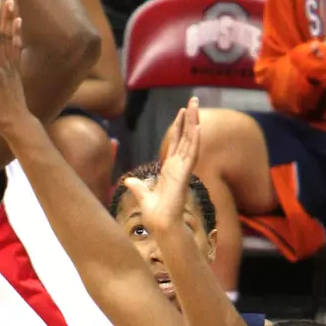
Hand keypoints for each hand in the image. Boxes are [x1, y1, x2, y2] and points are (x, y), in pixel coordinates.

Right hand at [0, 0, 26, 135]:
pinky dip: (17, 33)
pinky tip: (19, 20)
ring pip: (9, 39)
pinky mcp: (16, 69)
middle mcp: (3, 67)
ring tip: (11, 2)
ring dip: (9, 20)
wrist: (18, 124)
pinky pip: (17, 47)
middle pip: (0, 38)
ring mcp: (11, 67)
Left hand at [125, 96, 199, 233]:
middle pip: (187, 137)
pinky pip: (191, 154)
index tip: (183, 112)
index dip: (181, 127)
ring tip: (195, 105)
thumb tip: (128, 182)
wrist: (161, 225)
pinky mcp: (184, 175)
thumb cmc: (156, 214)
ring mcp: (183, 169)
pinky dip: (195, 140)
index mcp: (171, 170)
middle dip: (190, 118)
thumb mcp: (143, 196)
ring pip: (191, 141)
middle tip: (193, 100)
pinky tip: (197, 126)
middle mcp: (179, 167)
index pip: (177, 143)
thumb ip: (137, 187)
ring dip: (194, 123)